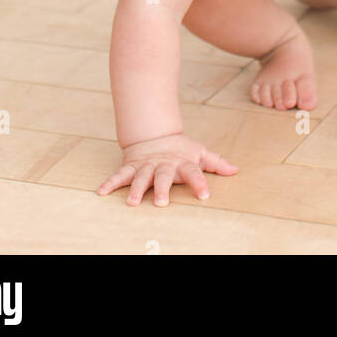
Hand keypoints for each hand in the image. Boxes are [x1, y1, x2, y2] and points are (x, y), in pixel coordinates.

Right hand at [97, 134, 237, 206]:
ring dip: (136, 189)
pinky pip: (120, 174)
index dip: (200, 182)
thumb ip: (216, 163)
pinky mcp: (132, 166)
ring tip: (133, 203)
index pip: (194, 172)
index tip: (205, 195)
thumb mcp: (199, 153)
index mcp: (182, 163)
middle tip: (163, 202)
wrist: (154, 133)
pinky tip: (101, 192)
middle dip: (163, 188)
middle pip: (164, 176)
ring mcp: (146, 165)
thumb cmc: (180, 150)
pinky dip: (110, 182)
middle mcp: (164, 164)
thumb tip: (236, 170)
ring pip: (141, 177)